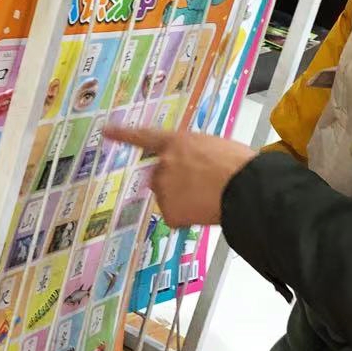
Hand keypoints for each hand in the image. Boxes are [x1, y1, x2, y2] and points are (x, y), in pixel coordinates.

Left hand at [103, 125, 256, 227]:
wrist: (245, 188)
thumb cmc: (238, 165)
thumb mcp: (214, 146)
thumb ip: (194, 154)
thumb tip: (195, 166)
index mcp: (176, 142)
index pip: (144, 136)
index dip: (123, 134)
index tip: (106, 131)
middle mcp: (164, 163)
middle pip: (159, 177)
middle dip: (175, 184)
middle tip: (202, 187)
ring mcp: (164, 188)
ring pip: (169, 198)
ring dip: (184, 201)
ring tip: (211, 198)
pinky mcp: (169, 211)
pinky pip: (176, 218)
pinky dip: (188, 219)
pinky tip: (206, 211)